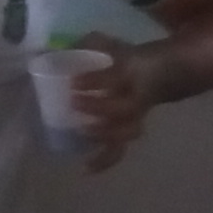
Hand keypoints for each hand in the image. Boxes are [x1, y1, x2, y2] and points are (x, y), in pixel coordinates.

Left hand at [64, 32, 156, 172]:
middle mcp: (136, 97)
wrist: (159, 74)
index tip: (74, 81)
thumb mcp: (109, 44)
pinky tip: (86, 168)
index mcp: (133, 72)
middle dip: (99, 107)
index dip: (96, 81)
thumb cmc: (125, 59)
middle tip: (74, 101)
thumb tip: (54, 52)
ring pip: (126, 131)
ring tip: (81, 132)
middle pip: (124, 108)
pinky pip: (120, 149)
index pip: (117, 78)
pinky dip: (104, 160)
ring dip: (104, 135)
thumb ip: (86, 45)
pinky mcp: (127, 131)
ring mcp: (134, 116)